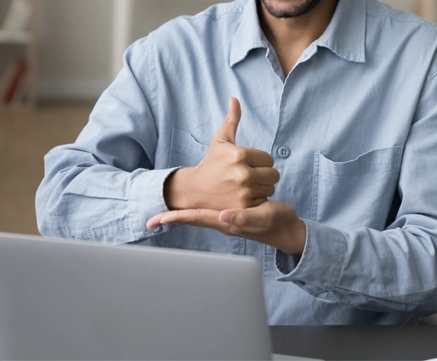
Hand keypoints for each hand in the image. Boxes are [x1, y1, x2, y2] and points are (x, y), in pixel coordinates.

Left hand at [146, 200, 306, 255]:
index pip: (194, 218)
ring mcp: (225, 218)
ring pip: (198, 215)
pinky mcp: (231, 213)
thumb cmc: (275, 222)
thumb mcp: (261, 216)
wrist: (286, 229)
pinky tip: (191, 207)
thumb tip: (222, 215)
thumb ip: (242, 217)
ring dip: (181, 214)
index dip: (175, 218)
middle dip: (172, 218)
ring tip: (163, 213)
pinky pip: (208, 212)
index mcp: (225, 221)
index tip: (155, 220)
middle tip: (150, 219)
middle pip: (191, 218)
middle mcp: (221, 220)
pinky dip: (195, 210)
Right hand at [164, 98, 279, 210]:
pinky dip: (257, 200)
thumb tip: (235, 98)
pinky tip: (243, 197)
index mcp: (240, 154)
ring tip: (244, 187)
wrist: (195, 190)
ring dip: (261, 188)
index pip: (269, 159)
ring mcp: (244, 191)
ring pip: (270, 188)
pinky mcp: (244, 207)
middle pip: (273, 174)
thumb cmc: (211, 163)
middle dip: (263, 175)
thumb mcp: (220, 140)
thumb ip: (232, 120)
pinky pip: (264, 201)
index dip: (260, 162)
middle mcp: (243, 173)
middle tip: (247, 177)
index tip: (247, 165)